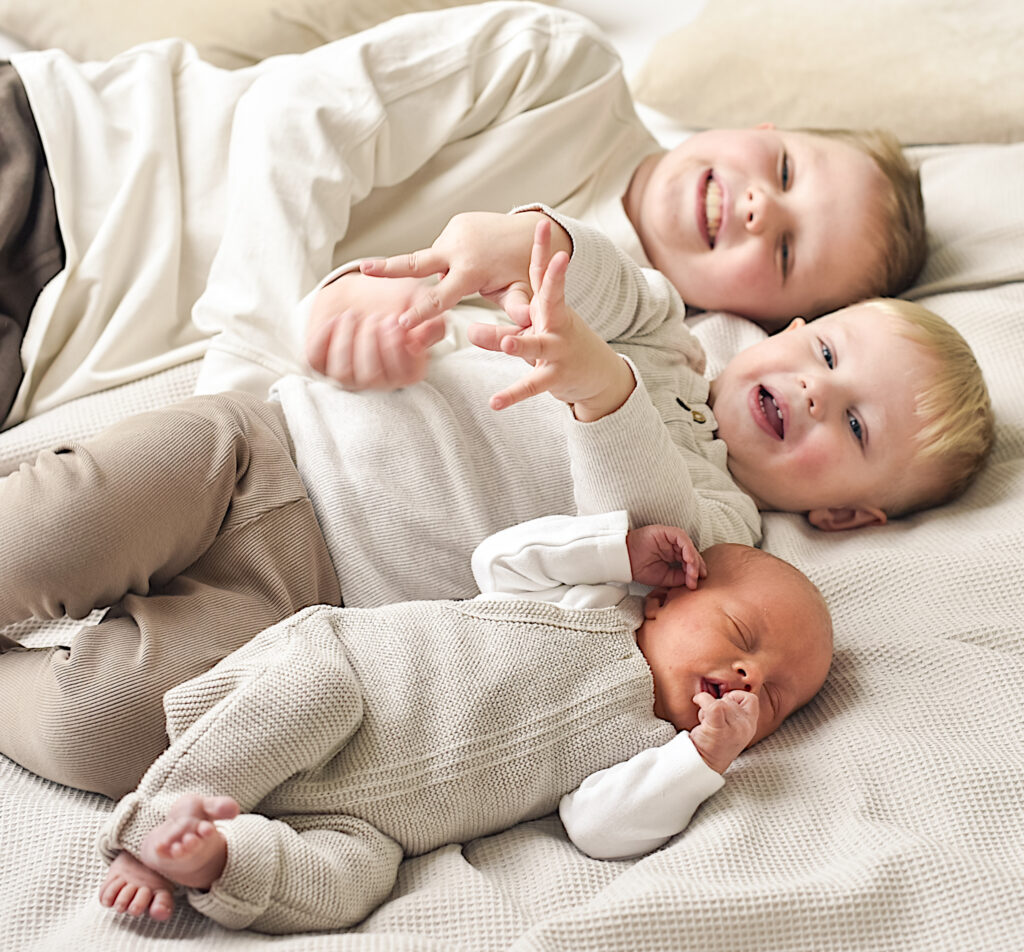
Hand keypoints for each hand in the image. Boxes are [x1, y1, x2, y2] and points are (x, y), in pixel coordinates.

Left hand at [305, 272, 446, 389]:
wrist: (363, 288)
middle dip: (370, 343)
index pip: (405, 376)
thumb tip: (422, 339)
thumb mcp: (418, 299)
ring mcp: (349, 374)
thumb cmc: (394, 297)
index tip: (395, 320)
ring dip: (347, 340)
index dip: (397, 349)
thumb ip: (430, 317)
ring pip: (343, 373)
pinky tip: (336, 319)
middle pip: (372, 376)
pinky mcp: (322, 363)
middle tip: (374, 317)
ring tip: (353, 315)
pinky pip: (317, 359)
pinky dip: (325, 336)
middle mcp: (379, 378)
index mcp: (407, 369)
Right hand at [358, 211, 570, 328]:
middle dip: (389, 268)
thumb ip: (518, 307)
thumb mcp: (523, 291)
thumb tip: (528, 320)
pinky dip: (450, 260)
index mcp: (472, 269)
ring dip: (445, 273)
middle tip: (362, 269)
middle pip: (417, 263)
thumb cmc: (525, 269)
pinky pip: (444, 250)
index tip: (402, 323)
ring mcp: (455, 232)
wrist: (530, 232)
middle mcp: (459, 247)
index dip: (421, 311)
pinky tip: (471, 261)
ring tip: (478, 274)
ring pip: (436, 262)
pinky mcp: (455, 224)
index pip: (441, 296)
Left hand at [467, 218, 635, 419]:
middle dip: (556, 278)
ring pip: (536, 344)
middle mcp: (556, 324)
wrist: (596, 376)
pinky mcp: (555, 376)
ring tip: (506, 343)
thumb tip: (468, 331)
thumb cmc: (558, 347)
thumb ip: (498, 332)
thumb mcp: (529, 336)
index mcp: (549, 308)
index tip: (541, 224)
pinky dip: (513, 394)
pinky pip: (531, 385)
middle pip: (553, 299)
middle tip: (558, 260)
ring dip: (520, 344)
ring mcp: (558, 350)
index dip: (542, 251)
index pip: (543, 276)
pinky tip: (495, 401)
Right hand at [626, 524, 705, 589]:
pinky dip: (688, 549)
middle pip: (692, 554)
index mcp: (673, 556)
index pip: (689, 562)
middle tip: (697, 580)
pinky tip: (688, 561)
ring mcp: (670, 538)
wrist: (624, 561)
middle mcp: (673, 546)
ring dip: (693, 560)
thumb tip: (693, 580)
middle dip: (696, 567)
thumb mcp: (664, 578)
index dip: (694, 573)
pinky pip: (682, 538)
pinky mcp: (666, 532)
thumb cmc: (641, 568)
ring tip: (693, 573)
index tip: (694, 585)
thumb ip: (679, 577)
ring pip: (689, 546)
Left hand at [688, 691, 758, 774]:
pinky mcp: (719, 729)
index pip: (751, 699)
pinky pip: (713, 705)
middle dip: (717, 705)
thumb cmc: (714, 744)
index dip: (736, 696)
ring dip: (707, 707)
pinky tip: (696, 701)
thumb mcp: (733, 728)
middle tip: (711, 719)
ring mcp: (733, 728)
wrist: (703, 764)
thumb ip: (735, 713)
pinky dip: (702, 699)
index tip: (724, 703)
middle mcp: (745, 726)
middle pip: (730, 700)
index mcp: (750, 725)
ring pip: (720, 702)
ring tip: (705, 721)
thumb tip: (726, 694)